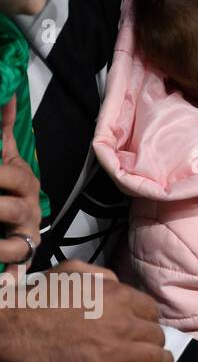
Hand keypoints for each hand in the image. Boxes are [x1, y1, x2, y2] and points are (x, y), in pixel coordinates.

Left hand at [0, 96, 41, 264]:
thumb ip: (5, 130)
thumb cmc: (10, 192)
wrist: (20, 228)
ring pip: (14, 235)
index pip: (10, 175)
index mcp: (24, 182)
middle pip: (11, 206)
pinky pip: (14, 262)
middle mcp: (29, 208)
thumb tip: (7, 96)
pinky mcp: (20, 256)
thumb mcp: (8, 161)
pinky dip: (5, 264)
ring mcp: (25, 234)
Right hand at [0, 261, 186, 361]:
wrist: (15, 329)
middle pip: (155, 333)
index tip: (141, 324)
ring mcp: (117, 350)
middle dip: (151, 339)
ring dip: (160, 358)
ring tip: (160, 361)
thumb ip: (102, 275)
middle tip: (144, 344)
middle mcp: (125, 322)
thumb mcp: (73, 271)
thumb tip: (118, 284)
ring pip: (156, 356)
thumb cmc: (40, 299)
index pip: (150, 310)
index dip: (147, 318)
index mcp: (119, 296)